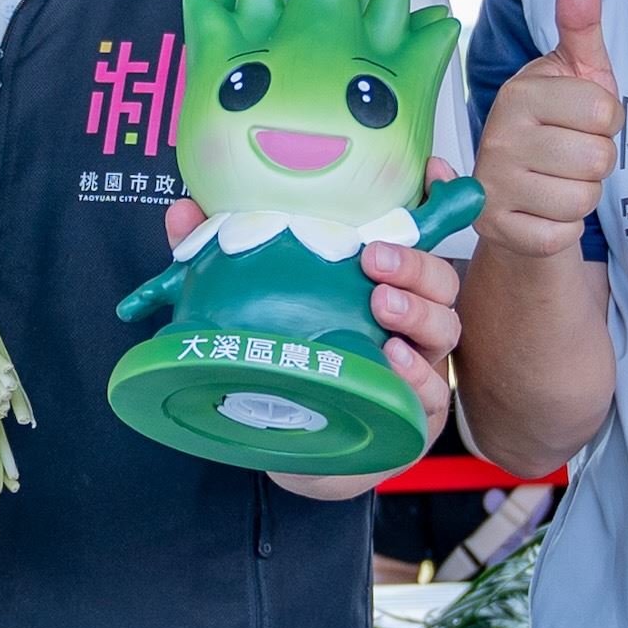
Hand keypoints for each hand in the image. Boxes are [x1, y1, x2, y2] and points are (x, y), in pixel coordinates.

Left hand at [160, 192, 467, 449]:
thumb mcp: (254, 311)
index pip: (421, 234)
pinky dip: (415, 373)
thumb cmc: (292, 372)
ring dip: (417, 311)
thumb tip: (184, 213)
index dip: (436, 199)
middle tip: (373, 258)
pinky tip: (391, 358)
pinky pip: (431, 390)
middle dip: (414, 263)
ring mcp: (419, 367)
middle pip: (440, 279)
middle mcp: (410, 322)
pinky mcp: (416, 416)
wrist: (298, 456)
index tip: (430, 171)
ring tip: (382, 304)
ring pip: (444, 328)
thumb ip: (222, 259)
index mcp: (382, 285)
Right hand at [474, 0, 619, 263]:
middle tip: (571, 154)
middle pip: (597, 160)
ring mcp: (492, 184)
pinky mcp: (494, 227)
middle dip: (597, 161)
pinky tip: (544, 209)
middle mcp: (497, 135)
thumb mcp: (577, 70)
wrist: (520, 190)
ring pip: (581, 200)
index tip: (583, 121)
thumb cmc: (559, 125)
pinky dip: (563, 226)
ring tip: (559, 180)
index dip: (608, 122)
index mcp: (520, 92)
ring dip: (582, 195)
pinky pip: (560, 233)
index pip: (604, 113)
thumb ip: (581, 21)